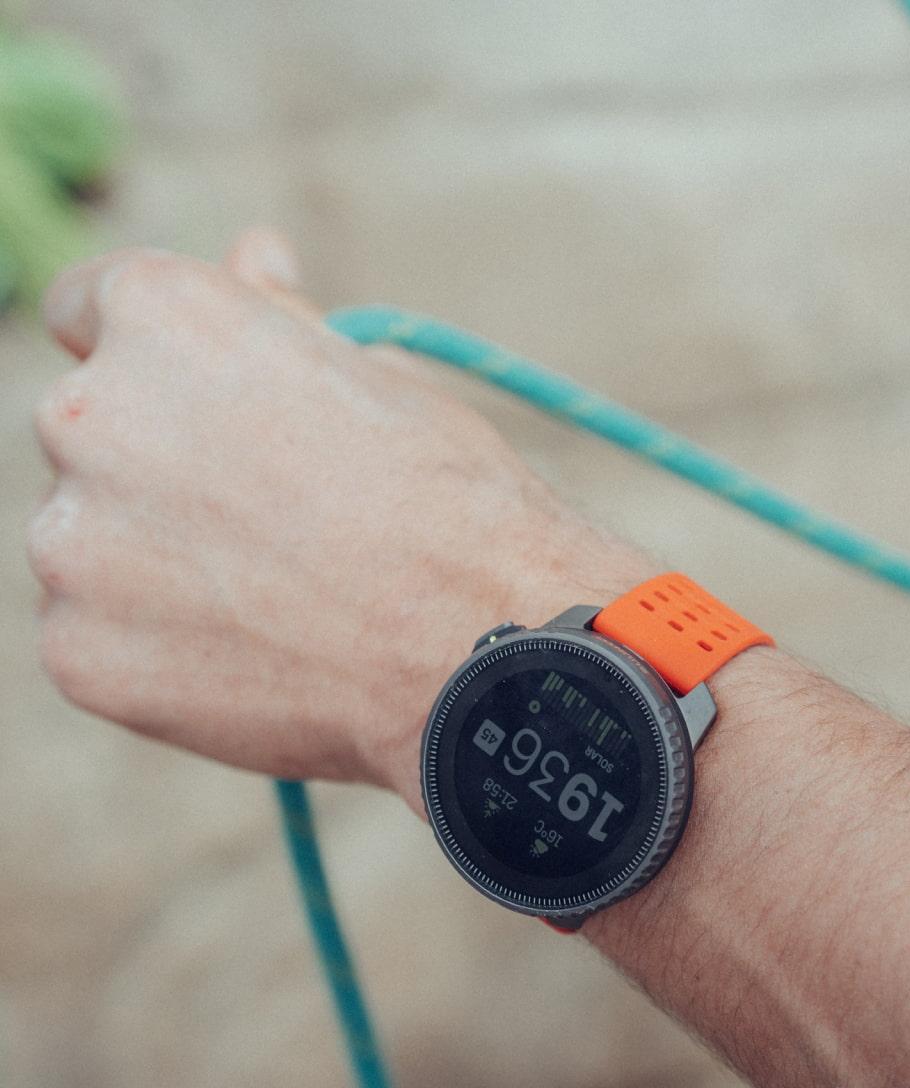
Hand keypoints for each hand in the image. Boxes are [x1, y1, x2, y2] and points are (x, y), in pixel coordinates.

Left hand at [27, 231, 654, 802]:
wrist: (483, 650)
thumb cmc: (452, 507)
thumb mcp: (379, 378)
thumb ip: (282, 319)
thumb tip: (250, 252)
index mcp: (160, 315)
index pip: (87, 311)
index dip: (155, 362)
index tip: (200, 411)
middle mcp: (87, 414)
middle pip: (89, 433)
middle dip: (159, 467)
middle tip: (272, 524)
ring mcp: (71, 544)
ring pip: (88, 542)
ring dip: (154, 561)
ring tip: (278, 602)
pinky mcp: (79, 652)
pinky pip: (98, 636)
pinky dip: (156, 648)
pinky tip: (254, 658)